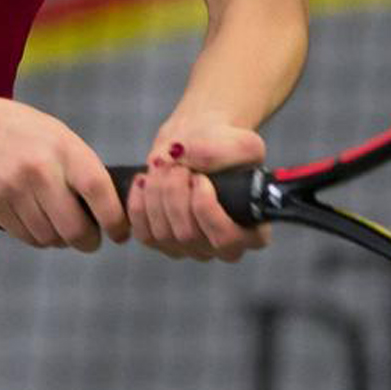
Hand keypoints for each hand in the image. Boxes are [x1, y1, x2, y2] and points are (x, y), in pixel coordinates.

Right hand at [0, 93, 129, 251]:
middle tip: (89, 240)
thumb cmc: (17, 130)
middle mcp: (39, 169)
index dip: (114, 219)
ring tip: (57, 225)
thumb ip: (79, 166)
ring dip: (58, 239)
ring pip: (49, 237)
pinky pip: (25, 236)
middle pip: (74, 228)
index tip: (119, 233)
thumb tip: (107, 207)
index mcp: (63, 147)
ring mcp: (13, 189)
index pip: (98, 191)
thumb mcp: (55, 134)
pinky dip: (35, 237)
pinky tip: (35, 221)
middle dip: (87, 241)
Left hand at [125, 115, 270, 260]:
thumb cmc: (226, 145)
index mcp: (252, 232)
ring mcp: (191, 249)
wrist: (198, 141)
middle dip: (175, 193)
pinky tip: (144, 180)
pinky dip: (139, 205)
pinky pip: (144, 234)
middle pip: (188, 235)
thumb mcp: (240, 141)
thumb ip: (218, 152)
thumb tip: (183, 157)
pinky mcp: (162, 243)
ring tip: (164, 166)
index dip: (207, 209)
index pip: (227, 239)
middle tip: (178, 164)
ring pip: (164, 234)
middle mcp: (221, 248)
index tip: (200, 178)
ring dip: (157, 194)